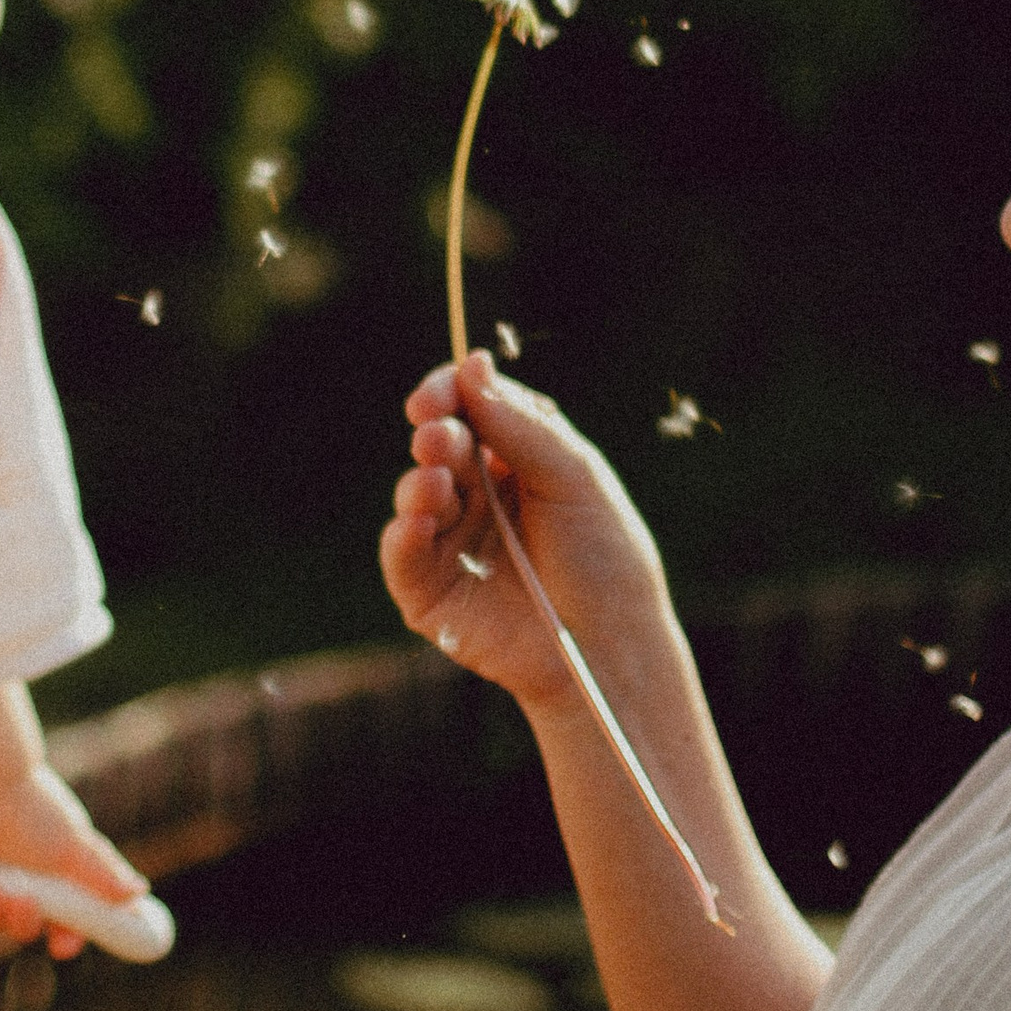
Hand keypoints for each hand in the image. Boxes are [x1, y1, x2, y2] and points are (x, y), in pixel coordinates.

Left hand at [0, 764, 150, 958]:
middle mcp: (23, 881)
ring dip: (1, 915)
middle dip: (29, 922)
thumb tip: (138, 893)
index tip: (64, 945)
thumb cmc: (30, 805)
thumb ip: (103, 873)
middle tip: (27, 902)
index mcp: (55, 875)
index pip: (66, 921)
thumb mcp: (72, 842)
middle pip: (28, 926)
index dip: (67, 937)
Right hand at [382, 351, 673, 711]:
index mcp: (518, 459)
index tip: (437, 396)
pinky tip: (416, 521)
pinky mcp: (431, 592)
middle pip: (439, 445)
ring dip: (418, 482)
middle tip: (439, 438)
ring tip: (434, 482)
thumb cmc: (605, 558)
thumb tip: (473, 363)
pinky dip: (401, 534)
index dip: (447, 394)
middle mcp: (481, 495)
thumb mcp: (574, 477)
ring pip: (415, 494)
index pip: (470, 408)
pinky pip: (400, 555)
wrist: (610, 646)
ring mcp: (453, 541)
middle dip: (435, 435)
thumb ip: (521, 425)